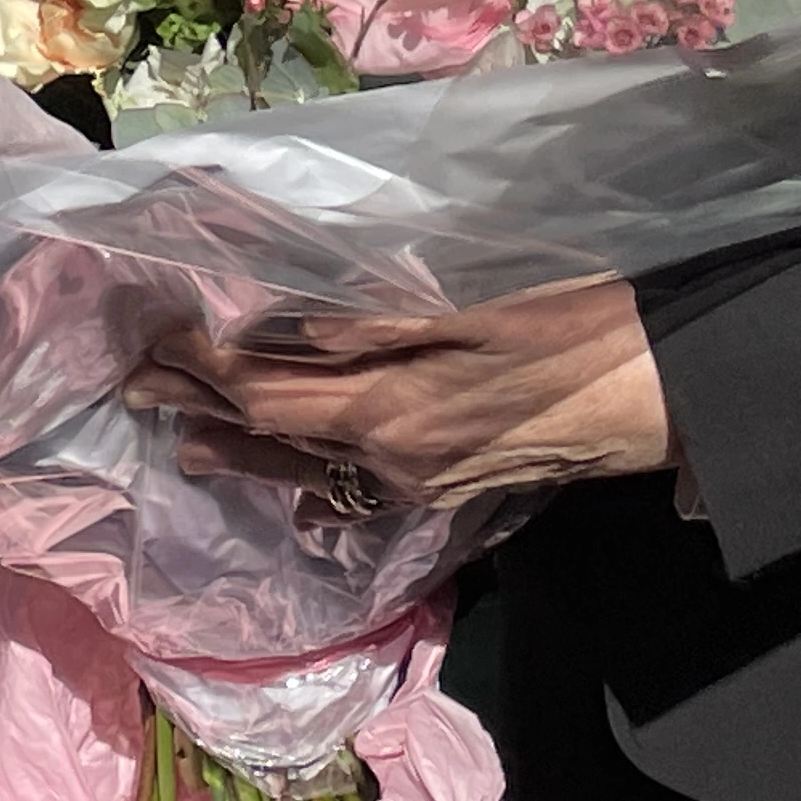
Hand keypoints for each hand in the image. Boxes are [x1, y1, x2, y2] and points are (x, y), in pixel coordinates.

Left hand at [126, 279, 674, 509]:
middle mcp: (392, 461)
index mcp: (391, 411)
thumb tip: (293, 328)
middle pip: (274, 430)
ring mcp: (421, 484)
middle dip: (201, 404)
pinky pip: (357, 489)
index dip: (204, 362)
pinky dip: (310, 478)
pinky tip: (295, 488)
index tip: (155, 331)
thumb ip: (378, 327)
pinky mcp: (449, 487)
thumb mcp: (477, 311)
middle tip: (134, 384)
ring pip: (308, 466)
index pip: (268, 388)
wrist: (667, 397)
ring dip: (241, 447)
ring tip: (182, 440)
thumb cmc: (581, 329)